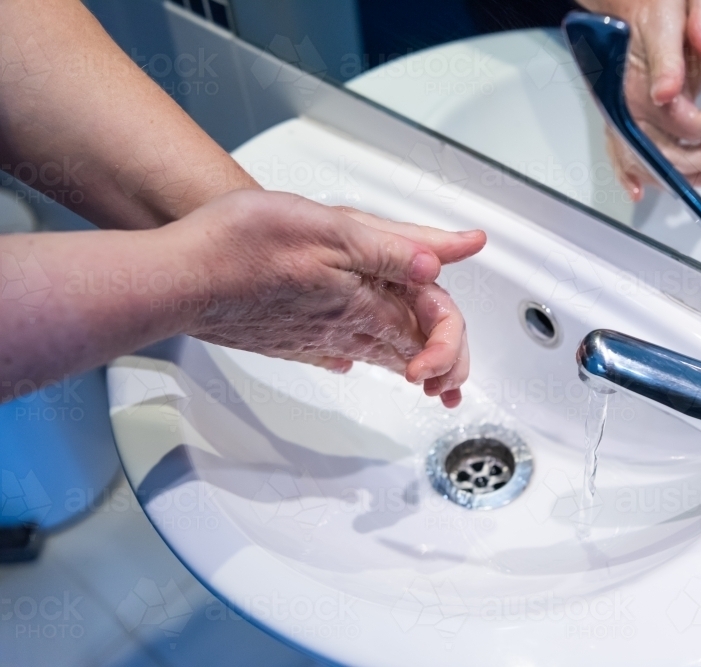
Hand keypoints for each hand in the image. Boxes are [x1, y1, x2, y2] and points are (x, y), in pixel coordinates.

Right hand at [175, 190, 486, 407]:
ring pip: (372, 353)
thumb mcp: (331, 229)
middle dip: (437, 362)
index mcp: (363, 303)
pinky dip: (356, 356)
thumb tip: (436, 265)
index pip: (428, 324)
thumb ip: (390, 249)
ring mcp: (312, 338)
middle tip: (454, 381)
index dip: (451, 331)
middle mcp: (342, 328)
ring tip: (423, 377)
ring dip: (402, 365)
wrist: (177, 279)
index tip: (458, 332)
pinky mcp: (286, 339)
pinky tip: (349, 359)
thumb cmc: (241, 247)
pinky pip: (333, 352)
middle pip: (405, 349)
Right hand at [578, 0, 700, 197]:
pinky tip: (637, 191)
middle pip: (661, 152)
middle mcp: (625, 105)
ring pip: (643, 161)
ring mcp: (620, 114)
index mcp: (639, 85)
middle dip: (699, 156)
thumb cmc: (652, 6)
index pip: (682, 123)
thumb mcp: (670, 15)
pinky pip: (618, 152)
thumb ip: (682, 41)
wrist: (631, 4)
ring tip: (699, 176)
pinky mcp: (618, 116)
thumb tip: (685, 75)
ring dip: (671, 176)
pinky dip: (628, 175)